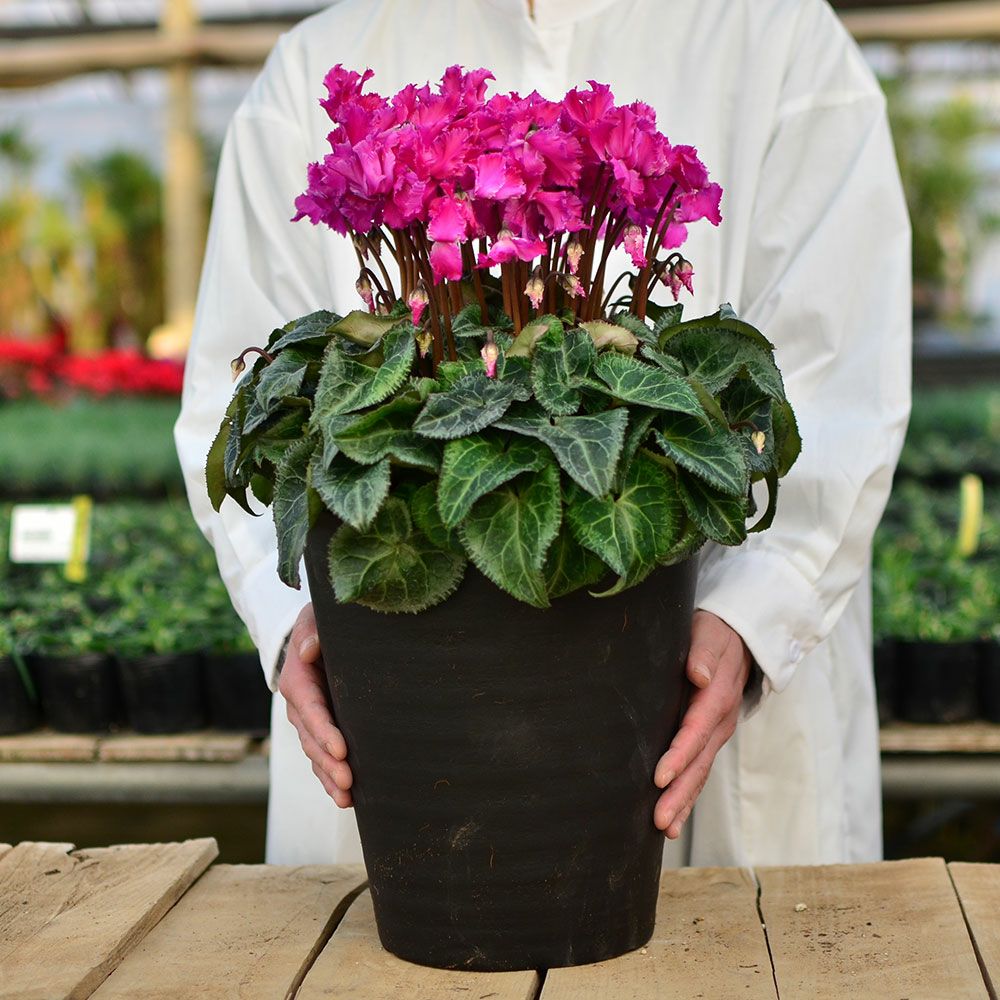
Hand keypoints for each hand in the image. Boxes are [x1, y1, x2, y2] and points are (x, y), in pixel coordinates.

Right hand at [277, 603, 353, 807]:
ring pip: (315, 756)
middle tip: (348, 780)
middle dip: (329, 763)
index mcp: (298, 682)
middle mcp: (298, 707)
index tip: (341, 750)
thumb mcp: (312, 619)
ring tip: (348, 799)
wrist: (312, 636)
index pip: (310, 710)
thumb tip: (310, 649)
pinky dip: (331, 780)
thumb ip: (311, 631)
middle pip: (312, 740)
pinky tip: (347, 800)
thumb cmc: (317, 625)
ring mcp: (307, 723)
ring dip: (330, 778)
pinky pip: (321, 760)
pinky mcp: (319, 732)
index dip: (324, 732)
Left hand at [653, 610, 751, 838]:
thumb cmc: (717, 634)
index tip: (660, 777)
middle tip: (659, 820)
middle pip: (699, 762)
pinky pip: (700, 770)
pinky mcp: (711, 739)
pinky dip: (688, 796)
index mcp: (717, 697)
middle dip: (680, 793)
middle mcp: (719, 721)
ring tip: (664, 827)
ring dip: (683, 801)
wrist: (741, 638)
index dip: (679, 754)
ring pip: (700, 772)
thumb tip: (699, 673)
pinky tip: (673, 819)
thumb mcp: (709, 633)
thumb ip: (703, 652)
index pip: (695, 730)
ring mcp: (717, 733)